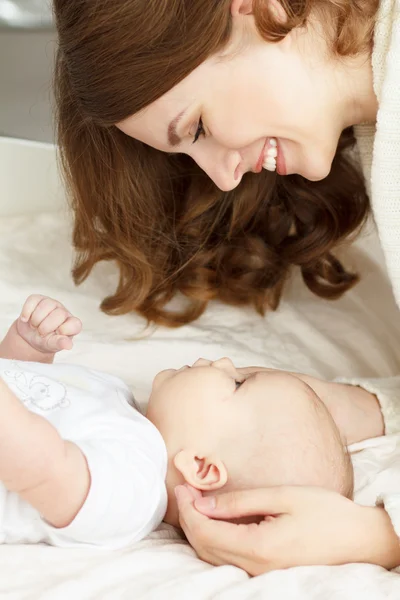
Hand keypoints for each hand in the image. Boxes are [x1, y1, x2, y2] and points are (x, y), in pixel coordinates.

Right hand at [15, 295, 81, 353]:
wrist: (30, 336)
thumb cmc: (45, 341)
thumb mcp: (52, 345)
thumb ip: (59, 344)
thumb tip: (68, 345)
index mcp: (72, 324)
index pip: (75, 324)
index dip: (64, 330)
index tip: (55, 335)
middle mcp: (64, 312)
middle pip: (59, 314)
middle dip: (45, 327)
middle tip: (41, 333)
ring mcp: (52, 304)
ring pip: (46, 305)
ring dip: (36, 319)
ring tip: (34, 326)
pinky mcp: (39, 299)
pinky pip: (33, 300)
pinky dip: (27, 311)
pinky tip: (26, 319)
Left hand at [176, 485, 399, 574]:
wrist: (360, 539)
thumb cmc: (326, 513)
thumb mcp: (282, 497)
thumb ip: (241, 502)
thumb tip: (205, 503)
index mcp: (259, 548)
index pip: (207, 533)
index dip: (189, 510)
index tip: (183, 486)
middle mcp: (256, 567)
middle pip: (205, 548)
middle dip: (189, 519)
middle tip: (185, 490)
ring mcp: (261, 574)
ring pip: (213, 558)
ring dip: (199, 530)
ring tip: (195, 501)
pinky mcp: (267, 572)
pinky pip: (229, 560)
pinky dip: (213, 540)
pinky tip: (214, 519)